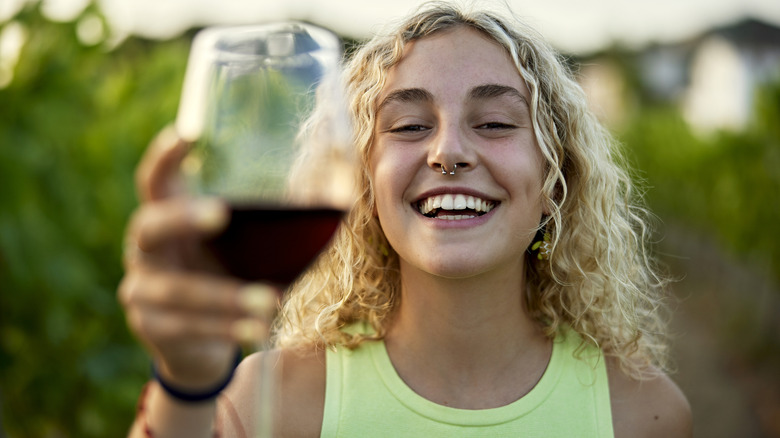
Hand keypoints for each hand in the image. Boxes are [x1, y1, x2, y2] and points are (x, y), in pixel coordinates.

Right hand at [118, 126, 277, 391]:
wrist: (196, 345)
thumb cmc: (228, 277)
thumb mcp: (240, 249)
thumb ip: (261, 227)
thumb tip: (339, 203)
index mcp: (166, 217)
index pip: (155, 180)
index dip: (164, 157)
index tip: (186, 133)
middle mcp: (143, 248)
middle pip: (150, 225)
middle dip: (183, 217)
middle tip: (220, 214)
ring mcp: (141, 287)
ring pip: (178, 290)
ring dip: (227, 295)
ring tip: (271, 300)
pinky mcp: (150, 326)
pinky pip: (187, 326)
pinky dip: (226, 327)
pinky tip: (257, 328)